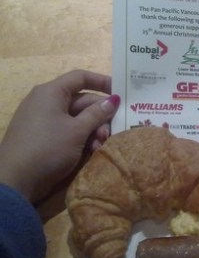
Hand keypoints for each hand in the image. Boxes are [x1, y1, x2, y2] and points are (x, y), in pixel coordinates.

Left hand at [0, 70, 119, 202]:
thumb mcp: (77, 130)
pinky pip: (68, 130)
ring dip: (93, 130)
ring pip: (78, 118)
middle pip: (82, 101)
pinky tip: (91, 151)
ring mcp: (44, 119)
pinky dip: (82, 138)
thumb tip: (114, 99)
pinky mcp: (44, 136)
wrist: (16, 180)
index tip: (121, 93)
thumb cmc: (48, 148)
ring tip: (100, 145)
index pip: (80, 77)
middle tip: (113, 131)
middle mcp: (47, 102)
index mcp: (52, 92)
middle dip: (100, 116)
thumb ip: (97, 113)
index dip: (102, 82)